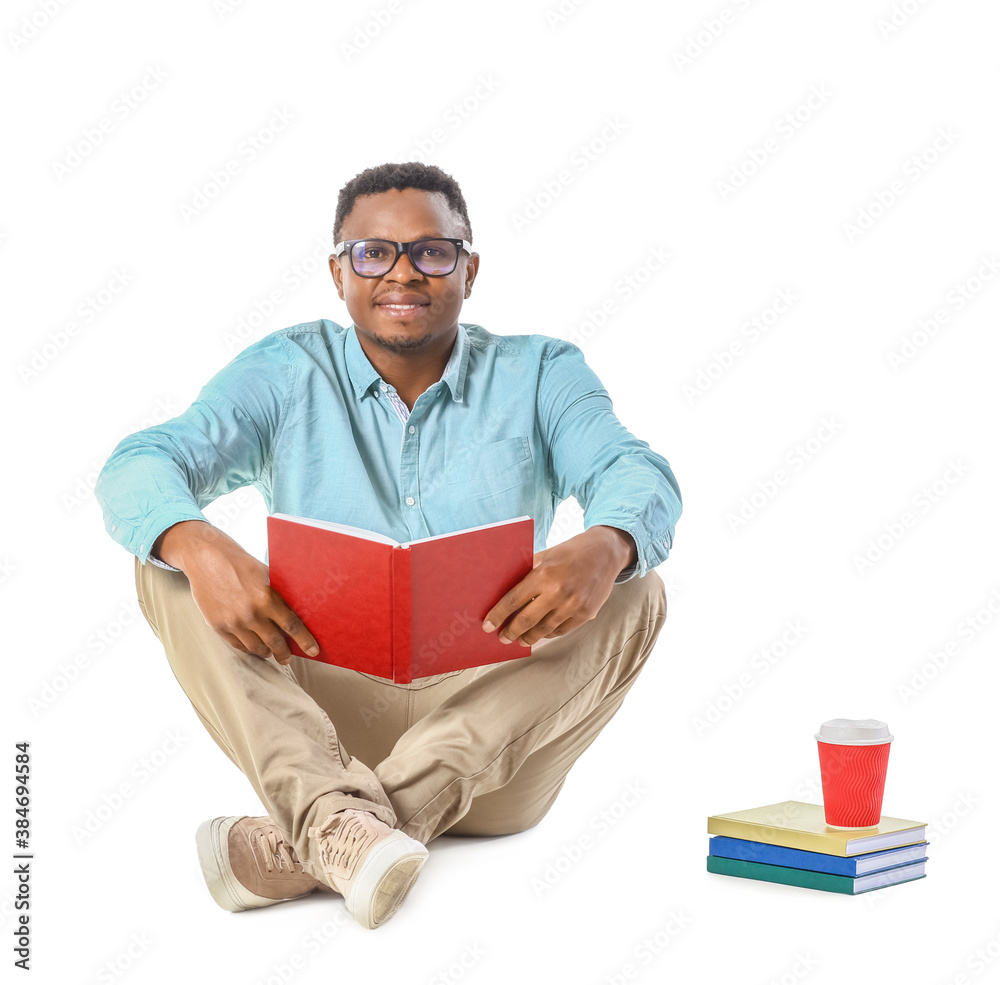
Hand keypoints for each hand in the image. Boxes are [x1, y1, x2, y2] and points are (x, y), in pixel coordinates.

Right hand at [153, 520, 318, 665]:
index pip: (292, 626)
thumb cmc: (239, 563)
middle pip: (275, 642)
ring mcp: (233, 622)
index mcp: (267, 598)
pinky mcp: (218, 626)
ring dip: (266, 652)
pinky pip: (238, 645)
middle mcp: (251, 614)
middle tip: (288, 658)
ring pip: (256, 648)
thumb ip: (279, 594)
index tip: (313, 650)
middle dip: (284, 654)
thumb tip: (298, 610)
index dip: (304, 641)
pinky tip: (253, 647)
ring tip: (271, 653)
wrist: (206, 559)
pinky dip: (248, 648)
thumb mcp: (265, 574)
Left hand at [481, 526, 634, 646]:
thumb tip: (503, 591)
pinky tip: (541, 634)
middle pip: (526, 620)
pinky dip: (549, 634)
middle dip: (511, 632)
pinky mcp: (586, 614)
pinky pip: (561, 630)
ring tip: (521, 639)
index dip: (498, 615)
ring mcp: (573, 605)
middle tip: (503, 637)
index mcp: (543, 574)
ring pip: (544, 630)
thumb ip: (527, 572)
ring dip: (529, 637)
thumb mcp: (546, 555)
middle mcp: (558, 592)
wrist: (605, 553)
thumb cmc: (571, 552)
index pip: (513, 600)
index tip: (488, 626)